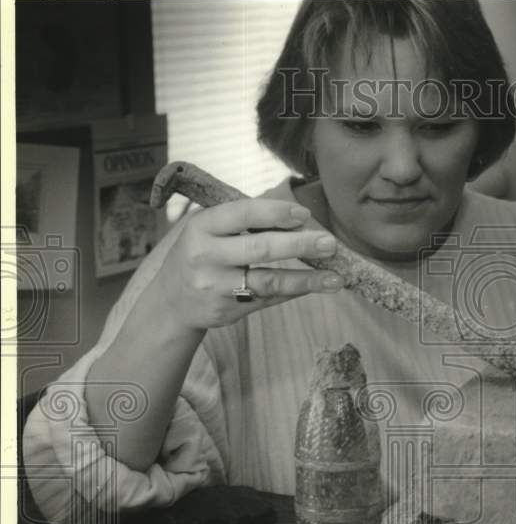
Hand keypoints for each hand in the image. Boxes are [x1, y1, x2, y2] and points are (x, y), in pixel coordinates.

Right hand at [153, 198, 344, 330]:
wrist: (170, 301)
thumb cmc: (201, 253)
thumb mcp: (209, 229)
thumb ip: (245, 221)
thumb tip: (299, 218)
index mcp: (202, 227)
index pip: (243, 213)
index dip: (276, 213)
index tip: (305, 215)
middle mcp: (206, 256)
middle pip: (260, 248)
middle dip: (300, 245)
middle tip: (330, 243)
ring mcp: (216, 287)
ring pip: (268, 281)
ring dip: (307, 279)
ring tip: (336, 278)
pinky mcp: (228, 310)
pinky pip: (268, 299)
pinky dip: (295, 291)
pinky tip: (316, 286)